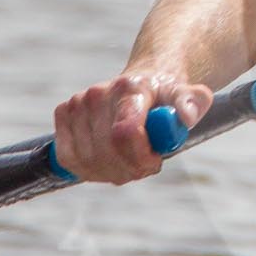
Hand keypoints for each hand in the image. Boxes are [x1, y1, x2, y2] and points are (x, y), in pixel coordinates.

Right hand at [52, 72, 213, 183]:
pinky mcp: (63, 114)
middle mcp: (99, 93)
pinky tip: (108, 163)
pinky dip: (89, 170)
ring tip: (130, 162)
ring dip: (112, 172)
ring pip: (87, 160)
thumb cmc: (166, 95)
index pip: (125, 132)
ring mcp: (78, 103)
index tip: (155, 161)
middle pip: (107, 151)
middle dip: (131, 168)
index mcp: (131, 88)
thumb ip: (192, 103)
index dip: (139, 156)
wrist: (142, 83)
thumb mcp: (188, 96)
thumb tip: (186, 116)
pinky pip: (68, 159)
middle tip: (146, 165)